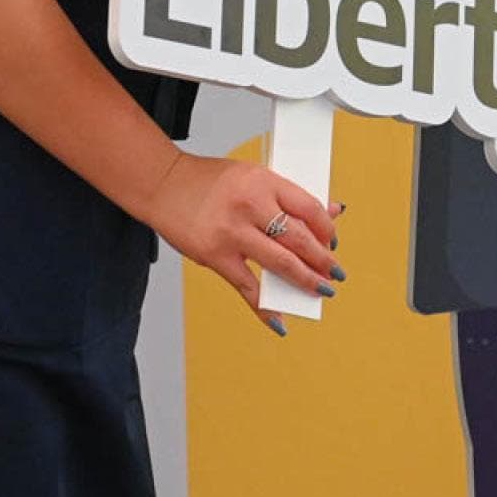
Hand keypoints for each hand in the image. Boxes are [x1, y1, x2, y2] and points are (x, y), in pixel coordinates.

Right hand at [138, 152, 340, 334]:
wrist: (162, 184)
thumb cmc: (209, 181)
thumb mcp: (252, 176)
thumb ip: (287, 196)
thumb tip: (331, 211)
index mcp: (263, 181)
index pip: (308, 207)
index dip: (327, 229)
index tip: (332, 241)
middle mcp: (250, 205)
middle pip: (299, 239)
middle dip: (322, 260)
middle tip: (334, 273)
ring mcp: (232, 232)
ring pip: (281, 264)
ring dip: (305, 281)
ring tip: (320, 290)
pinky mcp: (214, 255)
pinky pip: (247, 288)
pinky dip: (265, 308)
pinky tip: (279, 321)